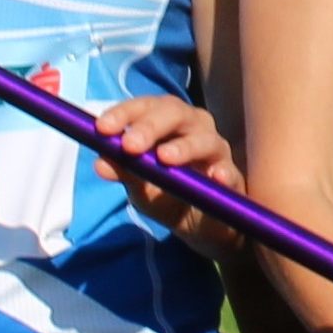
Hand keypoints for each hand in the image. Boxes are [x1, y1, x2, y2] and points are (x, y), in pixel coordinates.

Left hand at [91, 96, 243, 253]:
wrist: (199, 225)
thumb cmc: (167, 195)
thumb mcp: (139, 185)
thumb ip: (123, 171)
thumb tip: (100, 163)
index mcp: (167, 123)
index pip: (146, 106)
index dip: (125, 113)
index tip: (102, 128)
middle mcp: (194, 128)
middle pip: (176, 113)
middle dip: (150, 126)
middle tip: (130, 145)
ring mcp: (216, 152)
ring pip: (205, 140)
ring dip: (184, 147)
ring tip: (165, 158)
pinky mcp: (232, 178)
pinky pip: (230, 172)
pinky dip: (223, 172)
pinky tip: (216, 177)